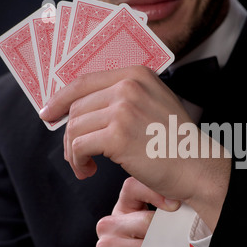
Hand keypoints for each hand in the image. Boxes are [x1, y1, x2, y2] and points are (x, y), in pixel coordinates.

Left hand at [40, 66, 230, 230]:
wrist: (197, 165)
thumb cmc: (176, 143)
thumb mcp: (154, 104)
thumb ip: (124, 98)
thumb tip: (83, 109)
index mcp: (137, 75)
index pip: (84, 81)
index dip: (61, 99)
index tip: (49, 114)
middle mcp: (128, 87)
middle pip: (77, 107)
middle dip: (70, 134)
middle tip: (77, 156)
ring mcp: (124, 109)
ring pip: (75, 128)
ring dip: (73, 152)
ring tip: (84, 167)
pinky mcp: (118, 135)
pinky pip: (79, 146)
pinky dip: (78, 162)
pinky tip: (88, 171)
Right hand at [96, 177, 179, 246]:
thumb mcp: (160, 235)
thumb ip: (164, 215)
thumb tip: (182, 201)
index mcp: (122, 211)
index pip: (133, 187)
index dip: (155, 192)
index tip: (176, 204)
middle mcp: (109, 225)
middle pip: (148, 220)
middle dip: (169, 241)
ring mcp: (106, 246)